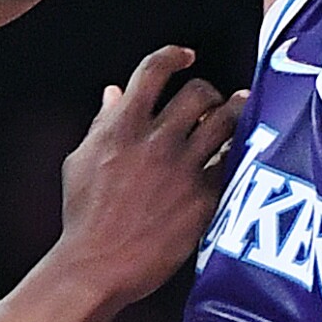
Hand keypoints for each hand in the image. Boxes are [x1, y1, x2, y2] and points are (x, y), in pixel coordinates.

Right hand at [55, 45, 244, 307]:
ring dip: (235, 112)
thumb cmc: (84, 217)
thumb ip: (102, 123)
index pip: (154, 70)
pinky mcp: (203, 198)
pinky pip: (232, 163)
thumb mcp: (81, 160)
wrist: (97, 266)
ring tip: (240, 110)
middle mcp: (156, 140)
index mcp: (122, 125)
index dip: (174, 56)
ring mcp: (182, 169)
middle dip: (208, 90)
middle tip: (212, 99)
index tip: (185, 56)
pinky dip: (238, 153)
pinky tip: (240, 153)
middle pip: (199, 92)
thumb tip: (114, 94)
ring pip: (225, 121)